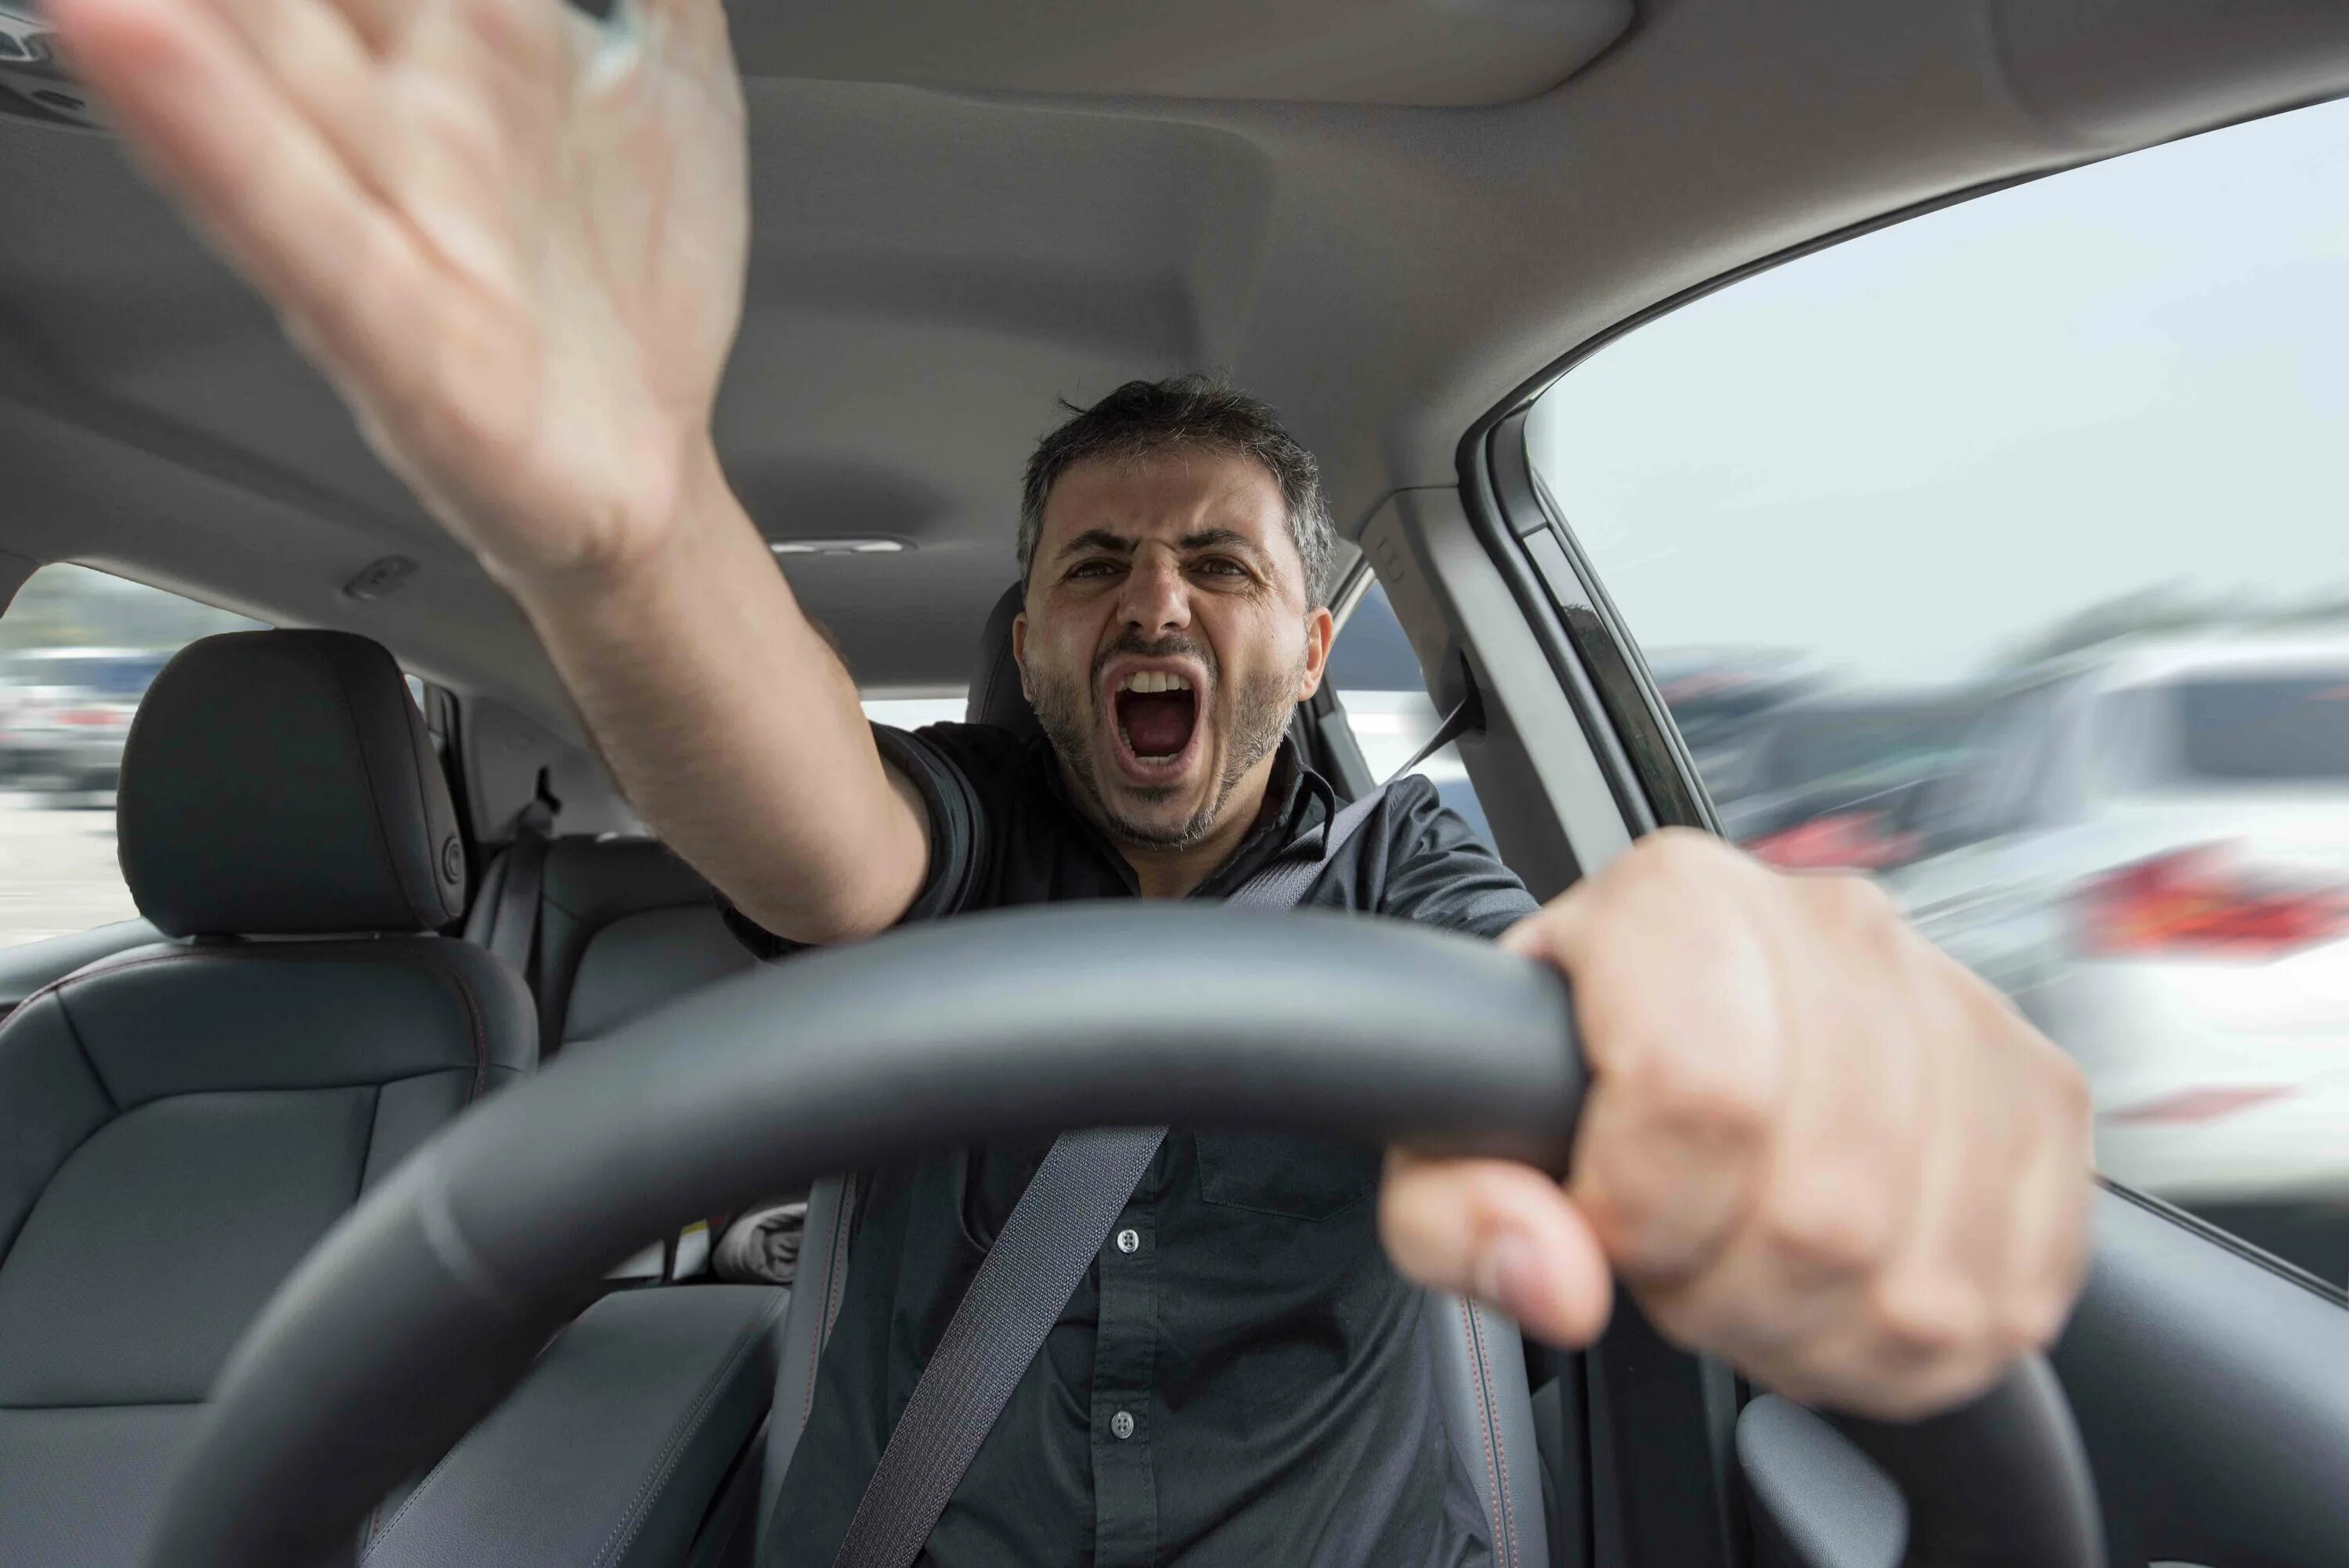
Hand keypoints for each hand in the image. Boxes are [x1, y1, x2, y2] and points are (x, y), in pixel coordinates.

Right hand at [48, 0, 748, 588]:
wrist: (641, 470)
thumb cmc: (623, 281)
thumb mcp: (673, 66)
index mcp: (464, 25)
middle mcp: (400, 99)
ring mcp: (385, 205)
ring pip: (254, 52)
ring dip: (183, 4)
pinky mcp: (388, 326)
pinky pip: (284, 214)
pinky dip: (206, 127)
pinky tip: (125, 32)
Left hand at [1381, 829, 2093, 1419]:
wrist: (1674, 1019)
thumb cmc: (1565, 1073)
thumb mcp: (1450, 1135)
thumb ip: (1456, 1212)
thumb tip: (1555, 1278)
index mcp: (1676, 903)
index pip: (1701, 1092)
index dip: (1643, 1214)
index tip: (1609, 1225)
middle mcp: (1833, 930)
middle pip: (1821, 1204)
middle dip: (1725, 1294)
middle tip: (1675, 1266)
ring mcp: (1958, 1008)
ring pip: (1920, 1269)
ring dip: (1815, 1332)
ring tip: (1747, 1282)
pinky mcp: (2042, 1092)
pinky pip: (2013, 1289)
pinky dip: (1914, 1345)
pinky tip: (1835, 1296)